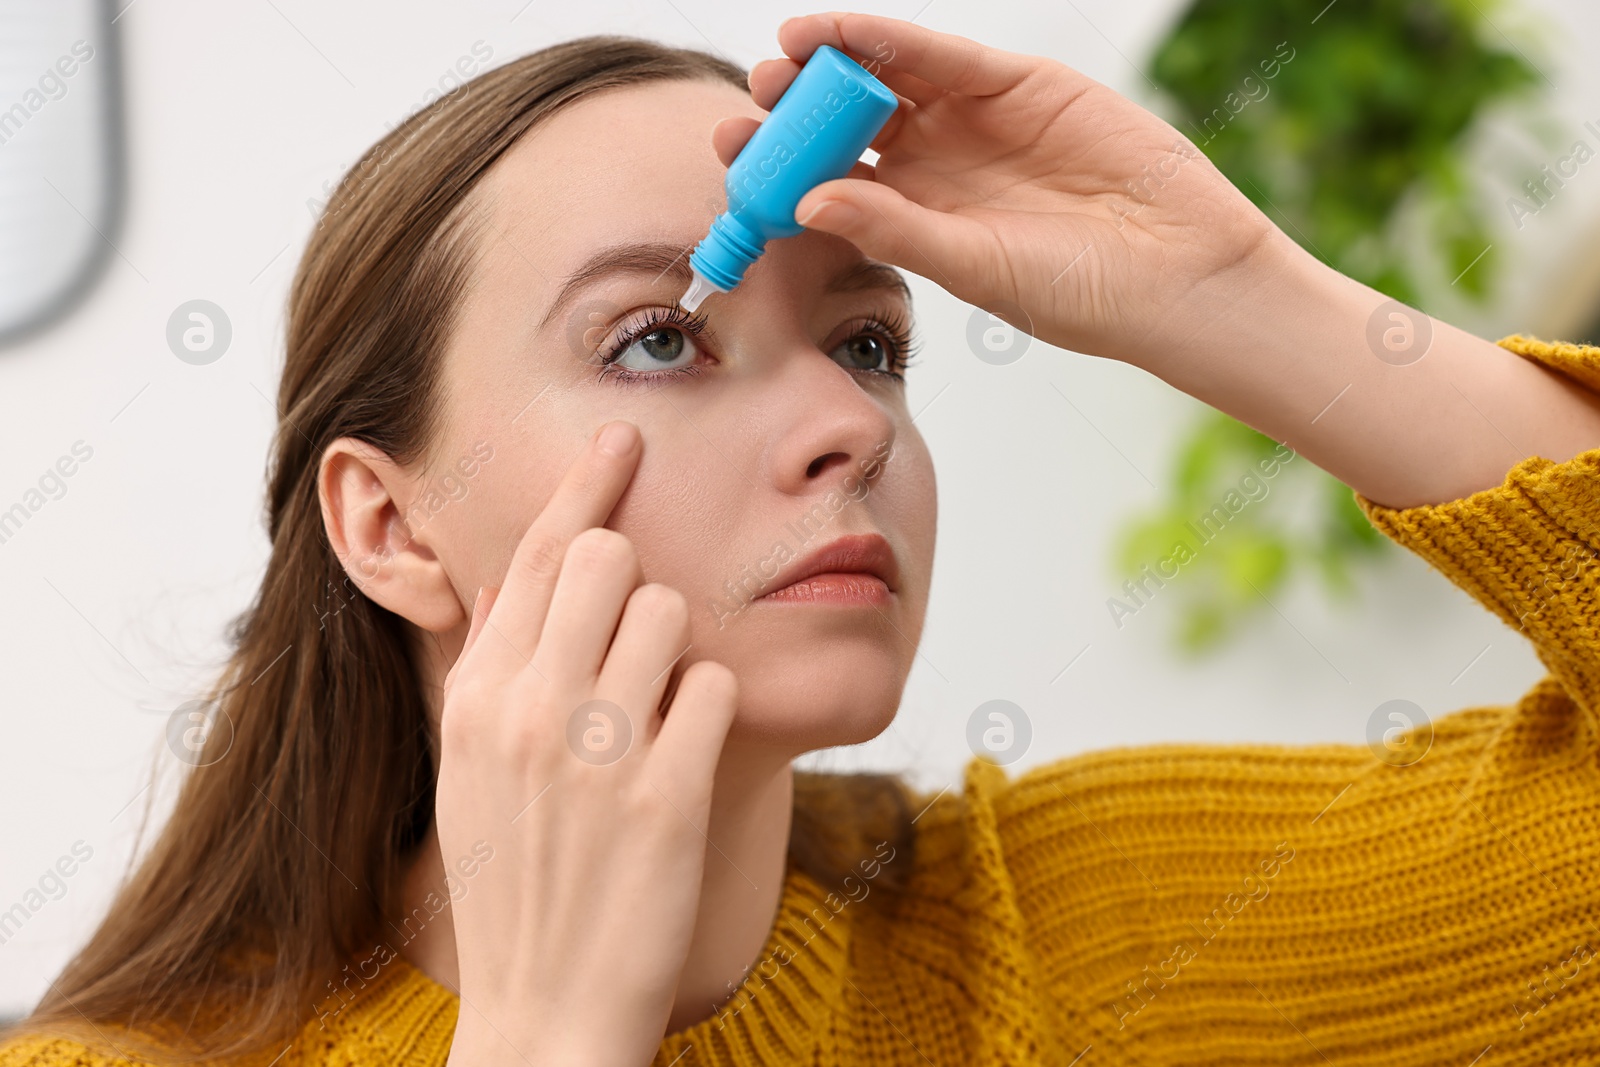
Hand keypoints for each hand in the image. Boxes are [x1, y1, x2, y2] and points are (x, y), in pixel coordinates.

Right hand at [436, 420, 737, 1066]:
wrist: (544, 1007)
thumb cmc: (513, 880)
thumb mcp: (470, 769)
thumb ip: (496, 670)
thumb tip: (520, 580)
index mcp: (475, 698)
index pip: (532, 555)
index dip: (584, 486)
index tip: (621, 435)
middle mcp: (528, 710)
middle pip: (608, 559)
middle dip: (635, 580)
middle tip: (636, 634)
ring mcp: (597, 750)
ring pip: (671, 611)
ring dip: (676, 652)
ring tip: (651, 717)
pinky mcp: (668, 793)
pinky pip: (717, 685)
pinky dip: (711, 710)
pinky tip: (682, 756)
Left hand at [714, 11, 1285, 368]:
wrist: (1173, 268)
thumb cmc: (1075, 290)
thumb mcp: (972, 265)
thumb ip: (894, 228)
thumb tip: (809, 200)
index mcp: (914, 222)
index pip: (830, 183)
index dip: (781, 167)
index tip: (733, 156)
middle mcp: (934, 169)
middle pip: (846, 127)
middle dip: (797, 109)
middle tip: (756, 96)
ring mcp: (971, 124)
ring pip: (886, 83)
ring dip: (834, 64)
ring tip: (785, 55)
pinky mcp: (1014, 85)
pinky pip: (941, 57)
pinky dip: (893, 40)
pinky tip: (846, 31)